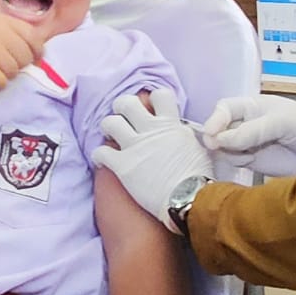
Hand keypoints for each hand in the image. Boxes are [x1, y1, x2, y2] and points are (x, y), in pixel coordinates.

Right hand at [0, 13, 44, 89]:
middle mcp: (0, 32)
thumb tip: (41, 56)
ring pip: (14, 72)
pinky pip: (2, 83)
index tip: (31, 59)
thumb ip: (15, 37)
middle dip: (16, 65)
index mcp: (3, 21)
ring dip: (3, 75)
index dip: (36, 52)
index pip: (34, 38)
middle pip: (26, 58)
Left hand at [91, 88, 214, 228]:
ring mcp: (134, 146)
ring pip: (110, 123)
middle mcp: (150, 130)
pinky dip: (99, 155)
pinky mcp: (122, 165)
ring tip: (111, 135)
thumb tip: (178, 130)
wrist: (186, 199)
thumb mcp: (196, 147)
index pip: (159, 95)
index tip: (150, 108)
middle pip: (127, 103)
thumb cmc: (197, 178)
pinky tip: (103, 160)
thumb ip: (182, 135)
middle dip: (122, 107)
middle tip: (124, 117)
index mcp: (170, 124)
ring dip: (109, 127)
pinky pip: (100, 152)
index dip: (153, 99)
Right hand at [201, 95, 295, 176]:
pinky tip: (250, 159)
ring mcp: (247, 143)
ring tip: (246, 153)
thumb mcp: (281, 121)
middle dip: (216, 138)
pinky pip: (233, 160)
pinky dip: (236, 161)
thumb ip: (252, 130)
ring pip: (223, 147)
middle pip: (219, 129)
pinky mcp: (251, 161)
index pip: (224, 109)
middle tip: (218, 146)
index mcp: (251, 107)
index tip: (211, 132)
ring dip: (228, 151)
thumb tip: (221, 140)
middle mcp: (245, 124)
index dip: (215, 119)